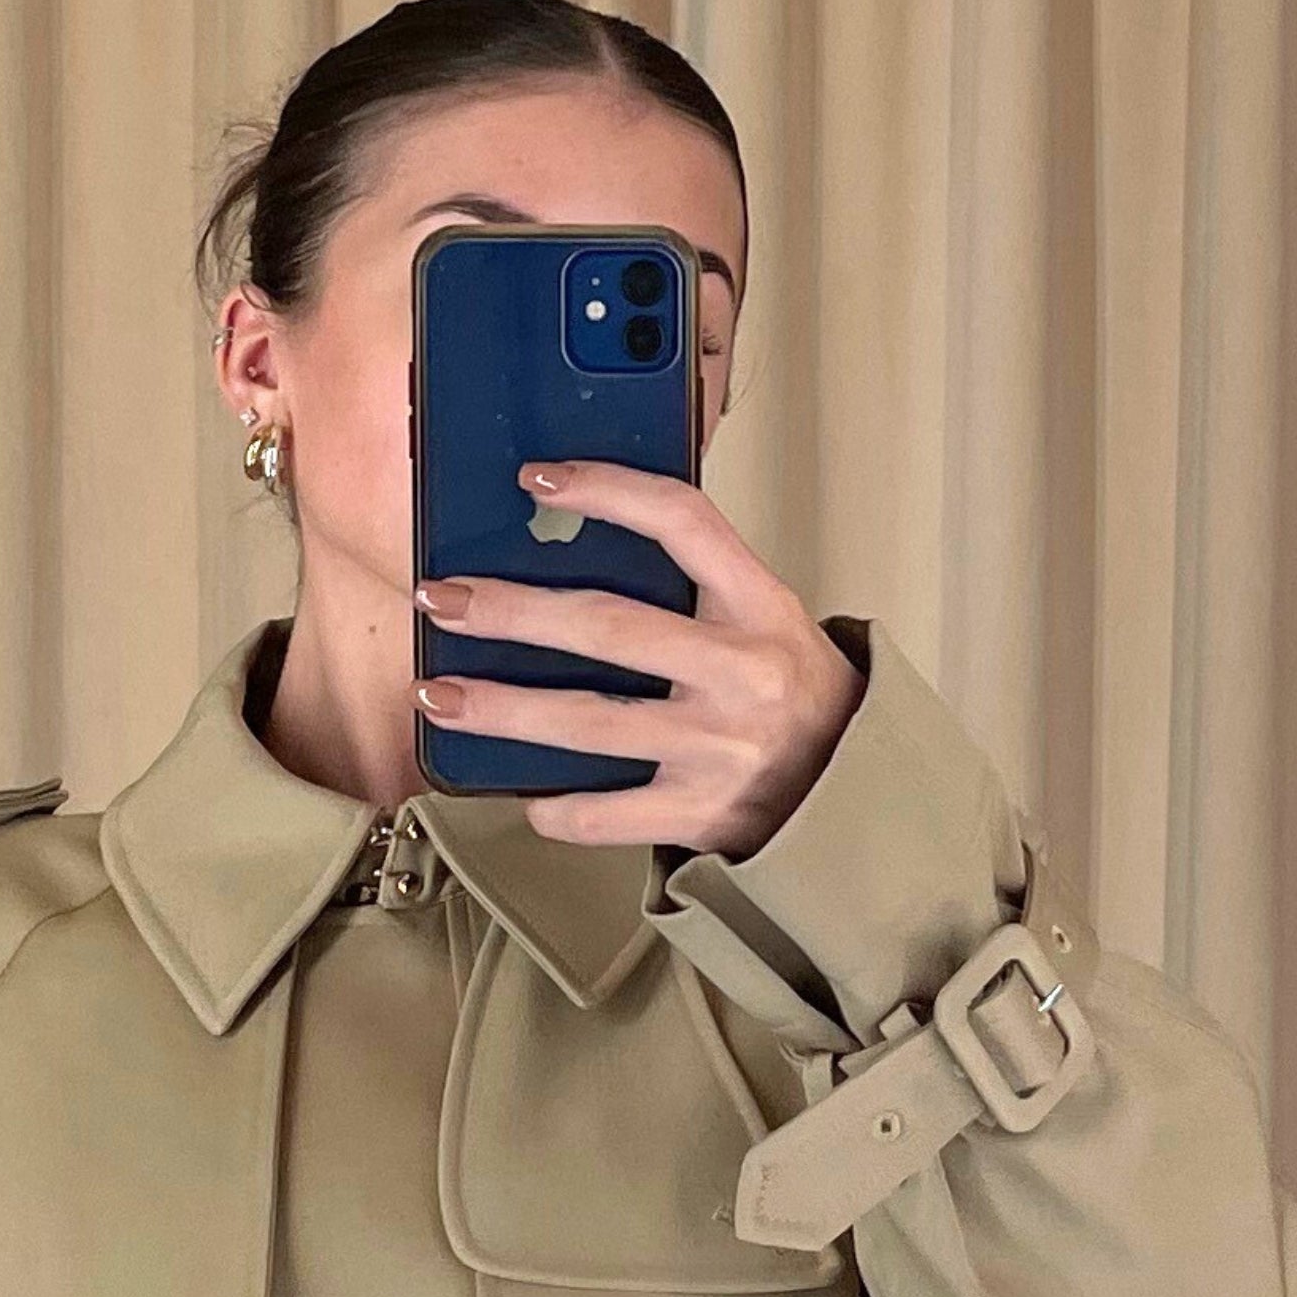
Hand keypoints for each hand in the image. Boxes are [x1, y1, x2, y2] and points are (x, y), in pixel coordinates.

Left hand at [411, 462, 860, 856]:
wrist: (857, 797)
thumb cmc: (793, 697)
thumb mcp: (765, 622)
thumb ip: (694, 588)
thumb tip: (568, 552)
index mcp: (761, 607)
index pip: (683, 523)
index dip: (608, 491)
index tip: (538, 481)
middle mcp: (741, 674)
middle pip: (608, 627)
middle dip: (513, 612)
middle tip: (445, 598)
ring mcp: (720, 749)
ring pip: (589, 724)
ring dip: (502, 710)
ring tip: (439, 697)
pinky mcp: (701, 815)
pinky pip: (605, 814)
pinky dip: (555, 806)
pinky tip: (521, 791)